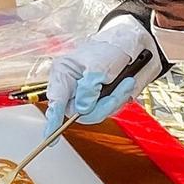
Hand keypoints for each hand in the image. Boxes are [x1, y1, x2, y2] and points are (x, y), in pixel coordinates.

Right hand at [43, 15, 162, 134]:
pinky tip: (123, 85)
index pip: (55, 100)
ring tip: (123, 83)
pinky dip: (118, 99)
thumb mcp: (99, 65)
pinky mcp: (99, 99)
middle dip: (99, 106)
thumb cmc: (110, 48)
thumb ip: (88, 88)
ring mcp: (85, 94)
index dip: (52, 120)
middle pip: (77, 112)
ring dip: (112, 101)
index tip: (51, 137)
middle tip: (114, 95)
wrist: (132, 46)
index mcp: (63, 73)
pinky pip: (106, 110)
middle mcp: (71, 86)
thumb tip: (82, 107)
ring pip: (93, 113)